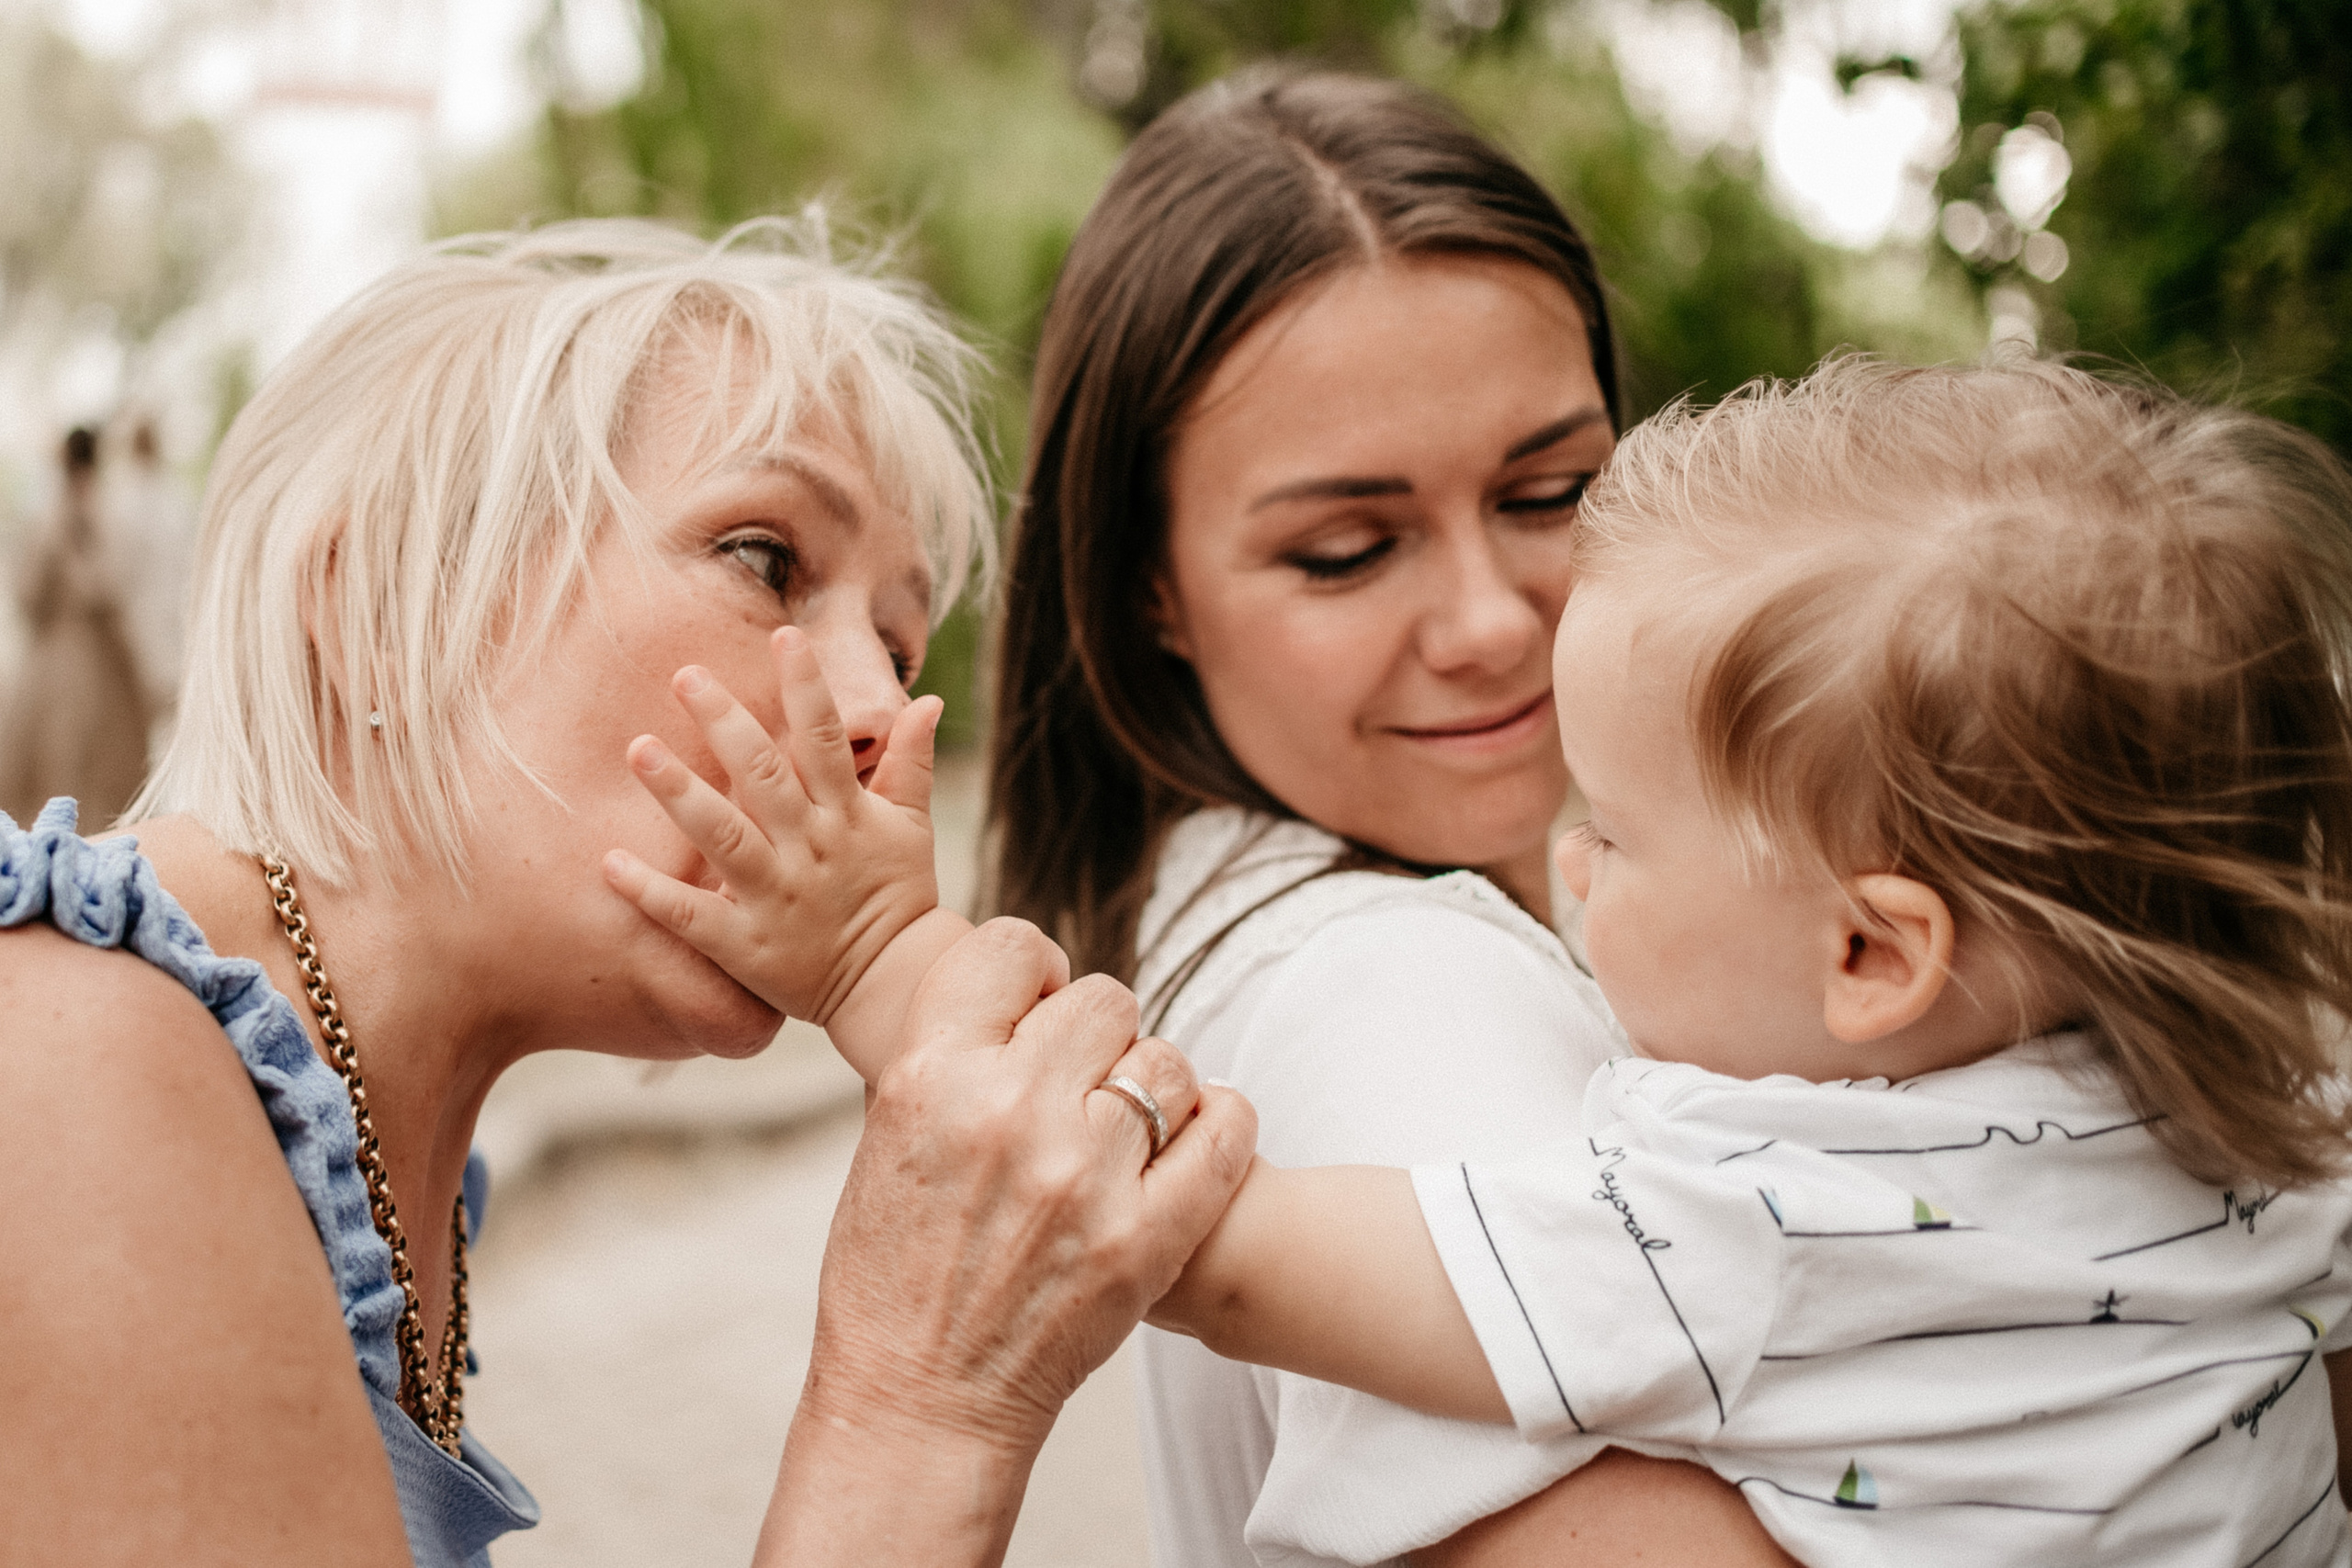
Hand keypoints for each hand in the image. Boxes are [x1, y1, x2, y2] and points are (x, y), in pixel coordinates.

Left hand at [603, 625, 942, 1024]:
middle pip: (762, 776)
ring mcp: (775, 897)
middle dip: (725, 722)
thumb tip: (925, 698)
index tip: (784, 634)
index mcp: (847, 817)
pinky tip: (610, 863)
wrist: (894, 986)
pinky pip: (691, 917)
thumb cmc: (899, 897)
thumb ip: (911, 763)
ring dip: (678, 793)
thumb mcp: (912, 828)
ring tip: (638, 750)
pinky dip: (651, 893)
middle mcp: (808, 849)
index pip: (826, 739)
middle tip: (685, 675)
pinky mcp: (746, 945)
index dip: (807, 686)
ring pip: (722, 836)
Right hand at [756, 918, 1257, 1565]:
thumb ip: (951, 1054)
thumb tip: (1025, 988)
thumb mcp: (886, 1136)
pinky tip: (1198, 1135)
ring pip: (1166, 1062)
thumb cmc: (893, 1273)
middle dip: (1097, 1034)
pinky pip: (1224, 1132)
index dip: (1035, 971)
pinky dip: (1221, 1124)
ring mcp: (1084, 1177)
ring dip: (1153, 1088)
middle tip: (1082, 1081)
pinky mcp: (1145, 1240)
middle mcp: (1008, 1112)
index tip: (1040, 1006)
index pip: (1012, 949)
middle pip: (1105, 999)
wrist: (921, 1403)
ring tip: (1125, 1131)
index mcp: (929, 1077)